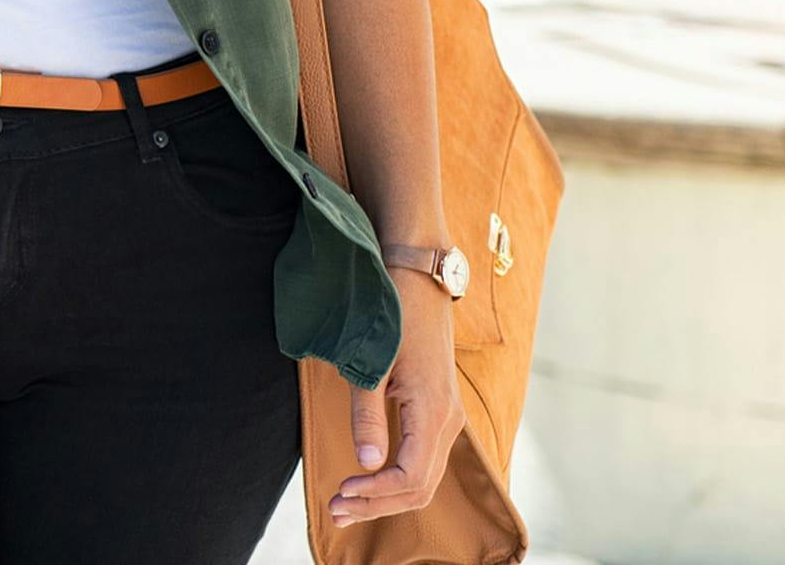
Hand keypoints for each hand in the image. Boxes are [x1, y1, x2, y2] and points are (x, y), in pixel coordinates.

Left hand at [329, 264, 465, 526]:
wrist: (420, 275)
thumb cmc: (393, 311)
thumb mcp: (373, 360)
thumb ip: (368, 413)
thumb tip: (366, 463)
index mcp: (434, 411)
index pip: (411, 478)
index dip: (375, 494)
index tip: (340, 492)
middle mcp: (449, 420)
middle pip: (420, 488)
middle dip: (378, 505)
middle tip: (335, 509)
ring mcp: (448, 416)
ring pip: (424, 478)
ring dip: (386, 496)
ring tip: (346, 503)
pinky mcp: (439, 409)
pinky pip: (424, 460)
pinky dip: (397, 479)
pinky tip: (369, 480)